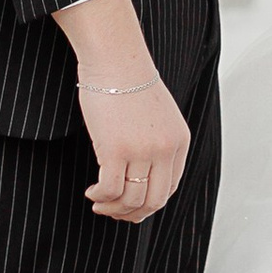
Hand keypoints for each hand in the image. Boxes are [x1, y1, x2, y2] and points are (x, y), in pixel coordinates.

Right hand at [78, 72, 191, 223]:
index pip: (170, 188)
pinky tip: (92, 192)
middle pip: (154, 201)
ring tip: (99, 202)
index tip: (131, 205)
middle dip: (132, 214)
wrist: (116, 59)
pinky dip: (100, 197)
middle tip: (114, 212)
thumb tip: (141, 176)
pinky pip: (110, 190)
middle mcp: (165, 149)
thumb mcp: (159, 116)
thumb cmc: (130, 83)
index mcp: (179, 141)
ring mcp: (142, 151)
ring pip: (131, 199)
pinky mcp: (116, 150)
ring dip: (113, 208)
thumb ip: (157, 143)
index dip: (149, 204)